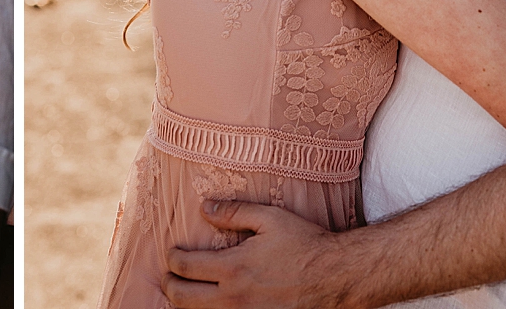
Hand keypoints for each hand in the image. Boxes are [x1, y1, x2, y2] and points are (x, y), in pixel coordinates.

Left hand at [163, 201, 334, 307]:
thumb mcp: (270, 218)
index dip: (172, 259)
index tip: (172, 253)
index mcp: (234, 268)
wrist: (337, 277)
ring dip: (185, 305)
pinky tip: (210, 305)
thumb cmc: (304, 244)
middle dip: (169, 285)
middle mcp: (235, 298)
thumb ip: (234, 212)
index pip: (184, 267)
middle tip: (169, 276)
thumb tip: (204, 207)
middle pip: (182, 298)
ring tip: (185, 292)